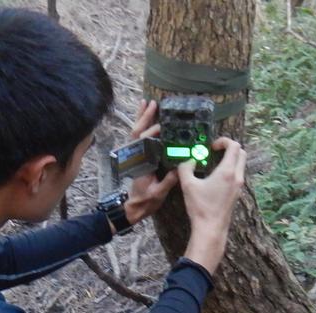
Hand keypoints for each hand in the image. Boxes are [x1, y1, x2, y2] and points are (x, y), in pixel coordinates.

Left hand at [122, 99, 177, 224]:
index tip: (162, 125)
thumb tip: (180, 168)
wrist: (135, 207)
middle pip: (138, 132)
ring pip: (136, 132)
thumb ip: (168, 181)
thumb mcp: (158, 193)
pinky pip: (138, 137)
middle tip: (154, 103)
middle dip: (145, 117)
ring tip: (147, 102)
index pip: (143, 143)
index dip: (151, 133)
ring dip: (141, 117)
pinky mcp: (138, 156)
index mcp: (140, 163)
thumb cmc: (146, 201)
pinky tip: (145, 116)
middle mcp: (136, 156)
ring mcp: (136, 155)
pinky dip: (141, 125)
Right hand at [178, 137, 246, 274]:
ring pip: (241, 164)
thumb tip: (188, 161)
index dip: (223, 141)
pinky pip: (238, 174)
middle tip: (215, 151)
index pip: (234, 146)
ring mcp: (238, 186)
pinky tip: (216, 176)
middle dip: (229, 148)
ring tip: (214, 162)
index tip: (212, 146)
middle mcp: (236, 177)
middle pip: (241, 153)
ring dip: (230, 158)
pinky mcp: (237, 193)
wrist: (211, 229)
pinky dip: (230, 169)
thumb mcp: (187, 185)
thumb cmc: (200, 208)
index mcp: (227, 172)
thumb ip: (185, 168)